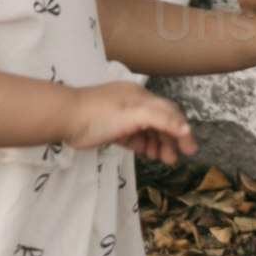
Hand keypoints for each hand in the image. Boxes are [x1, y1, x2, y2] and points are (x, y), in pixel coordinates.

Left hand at [60, 79, 194, 165]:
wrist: (65, 118)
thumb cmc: (100, 114)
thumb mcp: (134, 115)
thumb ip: (161, 120)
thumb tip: (186, 129)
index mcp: (141, 96)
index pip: (170, 112)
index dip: (182, 130)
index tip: (190, 149)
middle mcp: (134, 103)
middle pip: (160, 121)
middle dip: (171, 139)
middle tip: (175, 159)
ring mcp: (123, 116)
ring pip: (148, 130)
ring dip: (158, 144)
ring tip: (162, 159)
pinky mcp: (112, 128)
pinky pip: (134, 136)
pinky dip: (143, 144)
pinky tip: (147, 153)